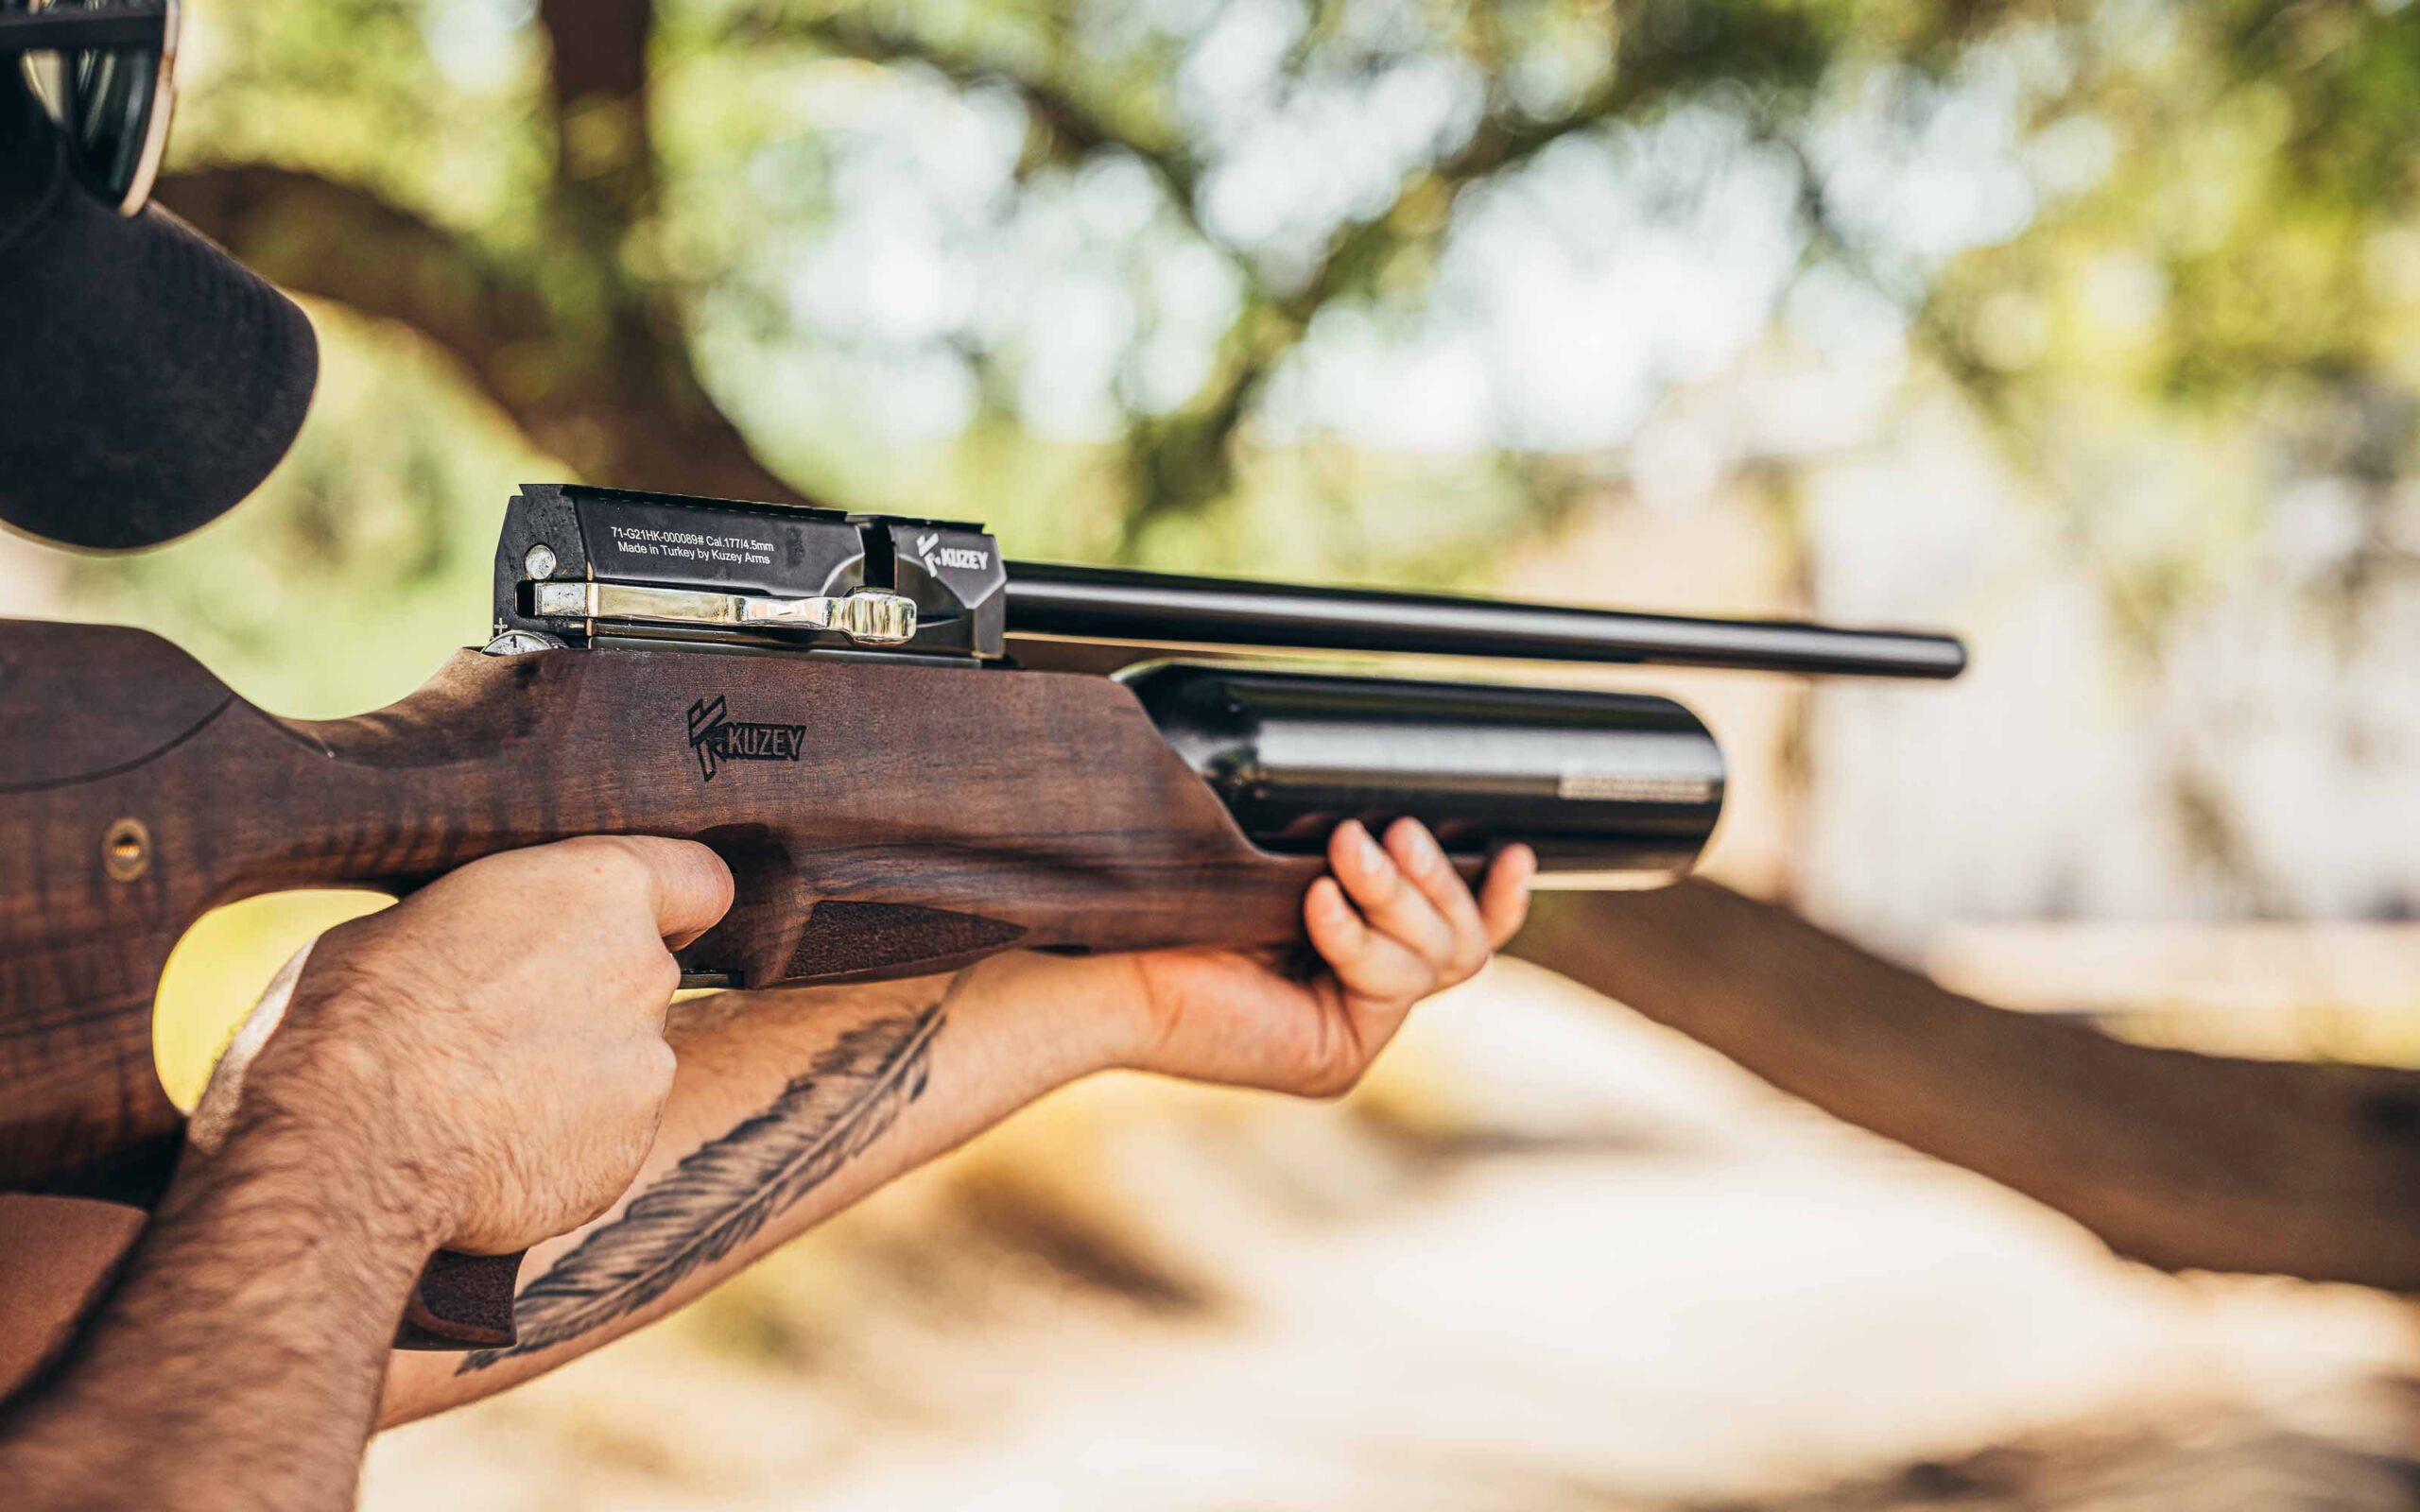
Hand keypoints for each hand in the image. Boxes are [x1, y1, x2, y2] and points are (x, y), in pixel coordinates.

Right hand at [229, 836, 733, 1254]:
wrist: (347, 1146)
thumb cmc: (353, 1014)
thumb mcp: (408, 921)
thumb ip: (491, 924)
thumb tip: (483, 944)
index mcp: (599, 891)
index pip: (699, 880)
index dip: (675, 903)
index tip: (643, 921)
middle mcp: (645, 974)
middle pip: (642, 977)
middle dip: (587, 998)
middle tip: (494, 1027)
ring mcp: (646, 1070)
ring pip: (621, 1064)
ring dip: (569, 1076)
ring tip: (472, 1101)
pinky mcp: (627, 1153)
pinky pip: (599, 1137)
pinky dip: (556, 1144)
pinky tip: (482, 1152)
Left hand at [1114, 820, 1533, 1096]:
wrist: (1104, 957)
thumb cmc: (1174, 903)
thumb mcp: (1286, 866)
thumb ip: (1355, 859)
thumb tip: (1415, 816)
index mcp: (1351, 959)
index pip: (1455, 935)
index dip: (1496, 898)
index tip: (1515, 849)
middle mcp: (1359, 1005)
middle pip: (1462, 947)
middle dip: (1438, 882)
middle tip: (1392, 832)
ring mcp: (1351, 1037)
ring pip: (1436, 963)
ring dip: (1395, 898)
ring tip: (1344, 851)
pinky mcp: (1334, 1058)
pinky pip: (1390, 985)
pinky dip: (1354, 936)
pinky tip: (1313, 901)